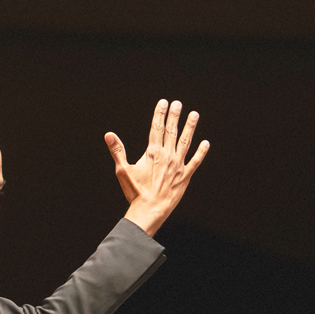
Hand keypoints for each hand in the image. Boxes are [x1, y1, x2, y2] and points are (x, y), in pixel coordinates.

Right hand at [106, 99, 208, 237]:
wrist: (149, 210)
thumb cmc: (135, 192)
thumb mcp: (123, 171)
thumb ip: (118, 151)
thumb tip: (109, 135)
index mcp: (152, 153)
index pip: (157, 128)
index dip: (160, 114)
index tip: (163, 102)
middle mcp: (167, 156)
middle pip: (172, 131)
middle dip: (175, 116)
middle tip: (178, 104)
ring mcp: (178, 165)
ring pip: (186, 142)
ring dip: (190, 127)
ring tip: (194, 115)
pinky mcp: (185, 176)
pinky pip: (195, 161)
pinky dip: (201, 152)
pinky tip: (206, 143)